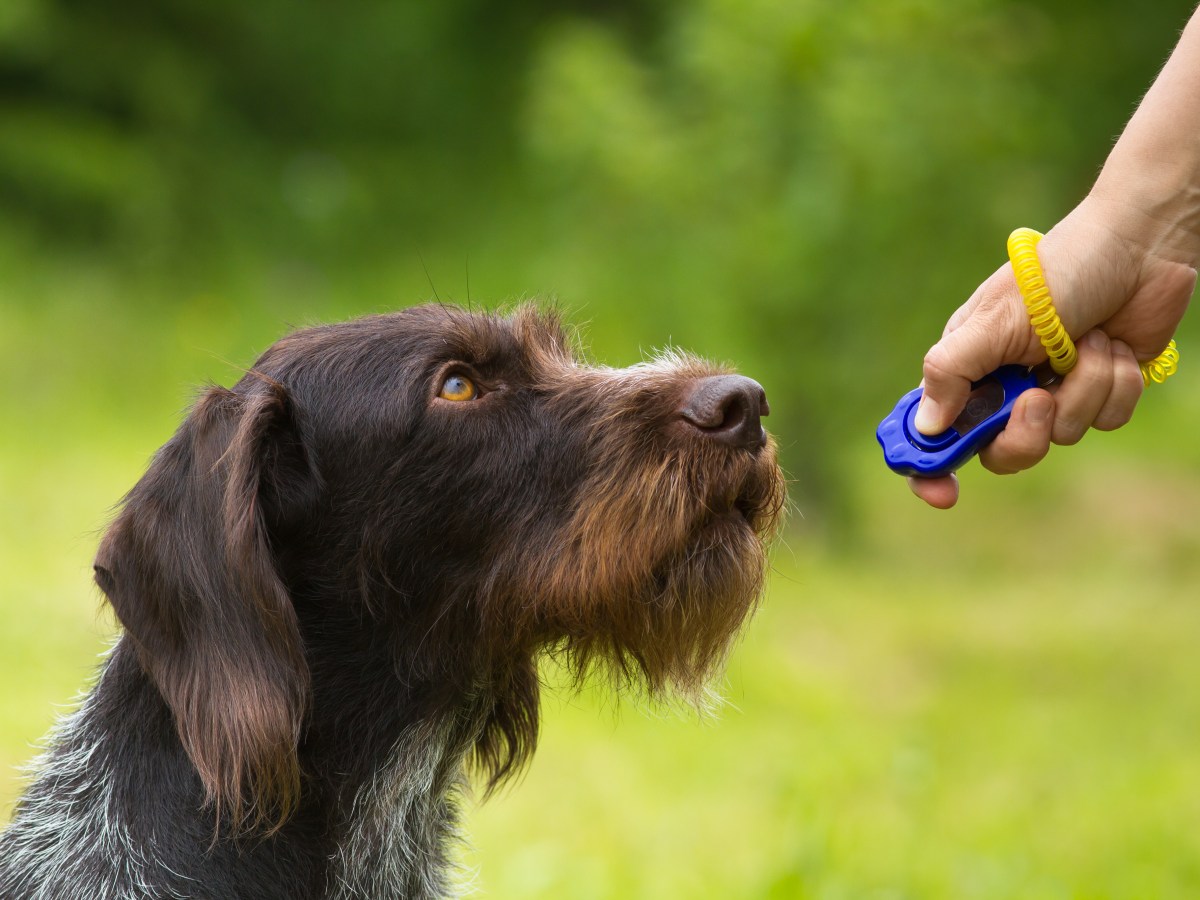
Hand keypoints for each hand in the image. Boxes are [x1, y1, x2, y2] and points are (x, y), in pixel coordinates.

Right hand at [908, 198, 1193, 508]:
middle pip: (1000, 452)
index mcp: (965, 368)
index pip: (931, 431)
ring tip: (1088, 341)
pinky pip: (1104, 421)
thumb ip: (951, 372)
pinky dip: (1115, 384)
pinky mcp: (1098, 391)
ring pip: (1060, 436)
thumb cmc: (1057, 273)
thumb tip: (927, 428)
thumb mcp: (993, 320)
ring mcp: (1053, 392)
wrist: (1139, 249)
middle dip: (1026, 432)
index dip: (929, 466)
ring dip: (1084, 388)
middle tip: (1039, 398)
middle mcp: (1004, 387)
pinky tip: (1113, 346)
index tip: (944, 494)